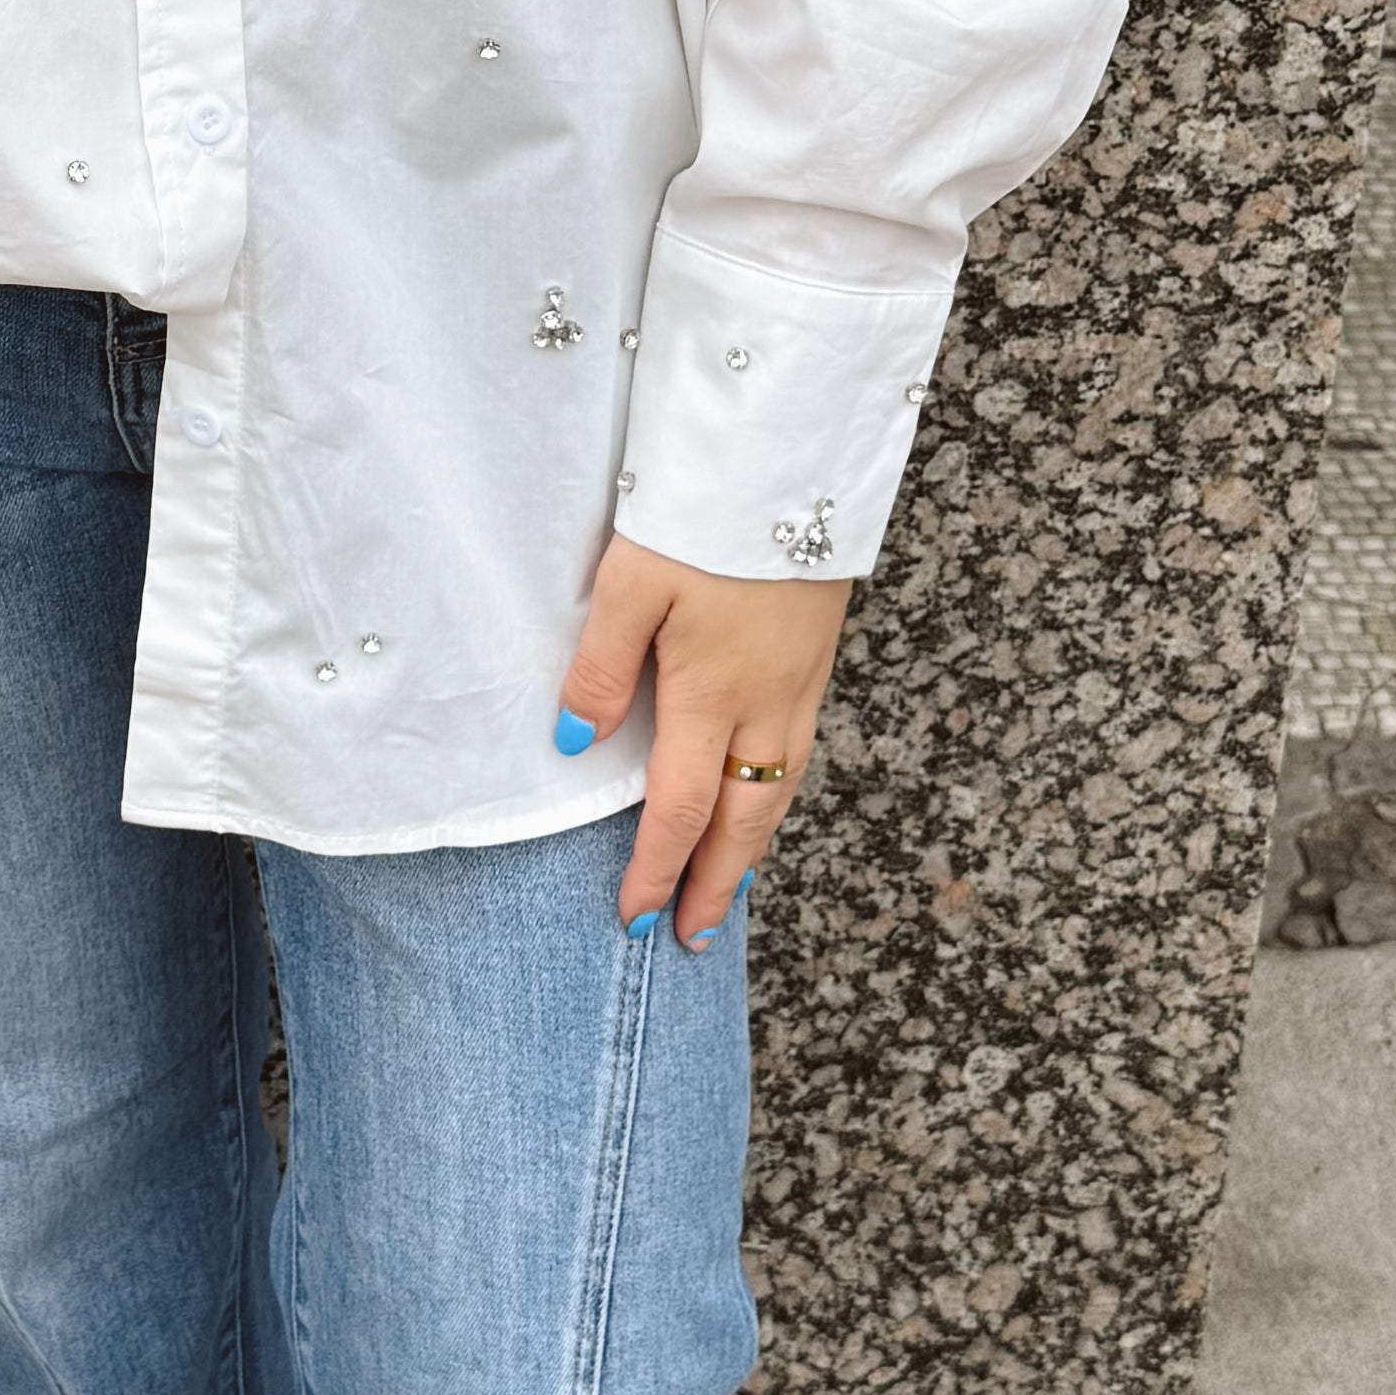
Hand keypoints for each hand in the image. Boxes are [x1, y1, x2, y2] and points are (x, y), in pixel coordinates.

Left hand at [558, 535, 849, 950]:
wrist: (793, 455)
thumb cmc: (704, 512)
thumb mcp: (631, 581)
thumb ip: (601, 665)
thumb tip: (578, 742)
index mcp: (712, 692)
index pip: (679, 810)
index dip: (657, 871)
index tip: (634, 919)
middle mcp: (766, 701)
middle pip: (743, 819)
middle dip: (716, 885)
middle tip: (694, 939)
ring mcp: (799, 680)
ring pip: (779, 789)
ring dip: (752, 847)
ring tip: (730, 886)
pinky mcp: (816, 653)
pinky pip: (797, 751)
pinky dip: (777, 794)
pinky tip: (762, 796)